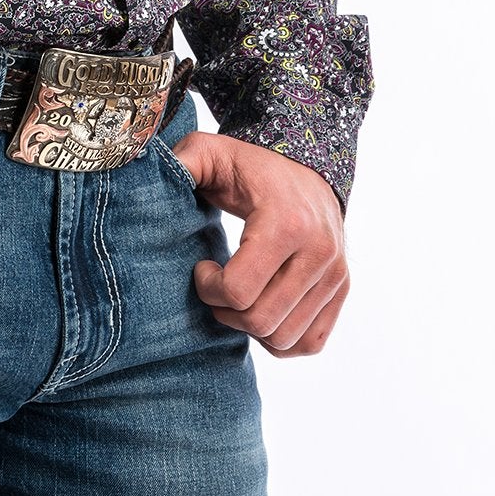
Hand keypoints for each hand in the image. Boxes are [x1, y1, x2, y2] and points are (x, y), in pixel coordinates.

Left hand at [169, 131, 349, 355]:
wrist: (306, 167)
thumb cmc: (250, 166)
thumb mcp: (210, 153)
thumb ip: (181, 163)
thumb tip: (152, 172)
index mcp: (286, 224)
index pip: (239, 291)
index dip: (208, 289)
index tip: (202, 267)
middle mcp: (319, 253)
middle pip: (260, 321)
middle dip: (226, 312)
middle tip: (216, 286)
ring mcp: (335, 274)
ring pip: (285, 339)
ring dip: (251, 328)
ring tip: (239, 296)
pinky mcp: (342, 289)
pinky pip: (311, 342)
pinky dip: (281, 338)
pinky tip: (262, 308)